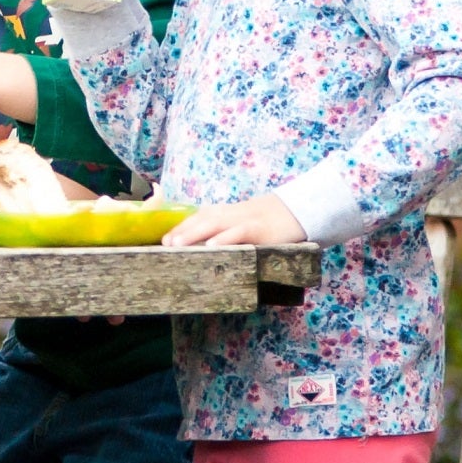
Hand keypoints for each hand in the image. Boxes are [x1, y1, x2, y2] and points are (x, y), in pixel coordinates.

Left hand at [166, 195, 306, 247]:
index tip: (164, 239)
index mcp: (226, 214)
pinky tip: (212, 247)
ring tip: (177, 245)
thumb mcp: (243, 225)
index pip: (198, 217)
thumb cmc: (268, 224)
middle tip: (165, 244)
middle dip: (182, 231)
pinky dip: (225, 238)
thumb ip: (226, 233)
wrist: (298, 211)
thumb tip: (204, 251)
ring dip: (194, 233)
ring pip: (215, 224)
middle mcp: (231, 214)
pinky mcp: (259, 229)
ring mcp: (245, 220)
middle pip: (201, 219)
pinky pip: (239, 233)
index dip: (181, 227)